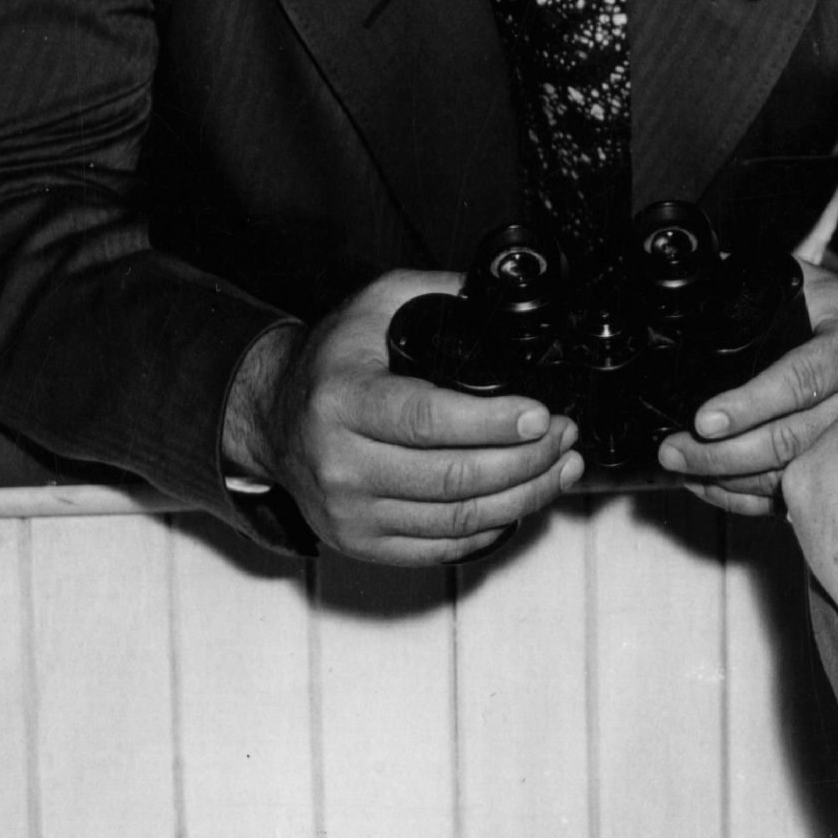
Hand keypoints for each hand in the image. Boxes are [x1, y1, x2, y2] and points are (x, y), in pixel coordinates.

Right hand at [227, 271, 584, 564]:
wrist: (273, 419)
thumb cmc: (331, 363)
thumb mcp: (375, 305)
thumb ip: (438, 291)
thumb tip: (500, 292)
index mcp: (343, 401)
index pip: (427, 420)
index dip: (492, 423)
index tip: (540, 415)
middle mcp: (340, 463)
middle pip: (453, 477)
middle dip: (526, 460)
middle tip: (564, 436)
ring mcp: (350, 511)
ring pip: (457, 518)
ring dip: (524, 495)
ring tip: (559, 467)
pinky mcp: (361, 542)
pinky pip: (442, 547)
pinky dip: (492, 527)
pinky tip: (522, 500)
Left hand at [655, 261, 837, 514]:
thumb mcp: (812, 284)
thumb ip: (764, 289)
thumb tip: (702, 293)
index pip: (802, 380)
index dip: (751, 404)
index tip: (704, 420)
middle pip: (791, 439)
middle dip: (723, 453)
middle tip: (674, 450)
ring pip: (790, 475)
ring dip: (728, 478)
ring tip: (681, 468)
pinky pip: (793, 494)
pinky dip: (745, 496)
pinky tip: (710, 484)